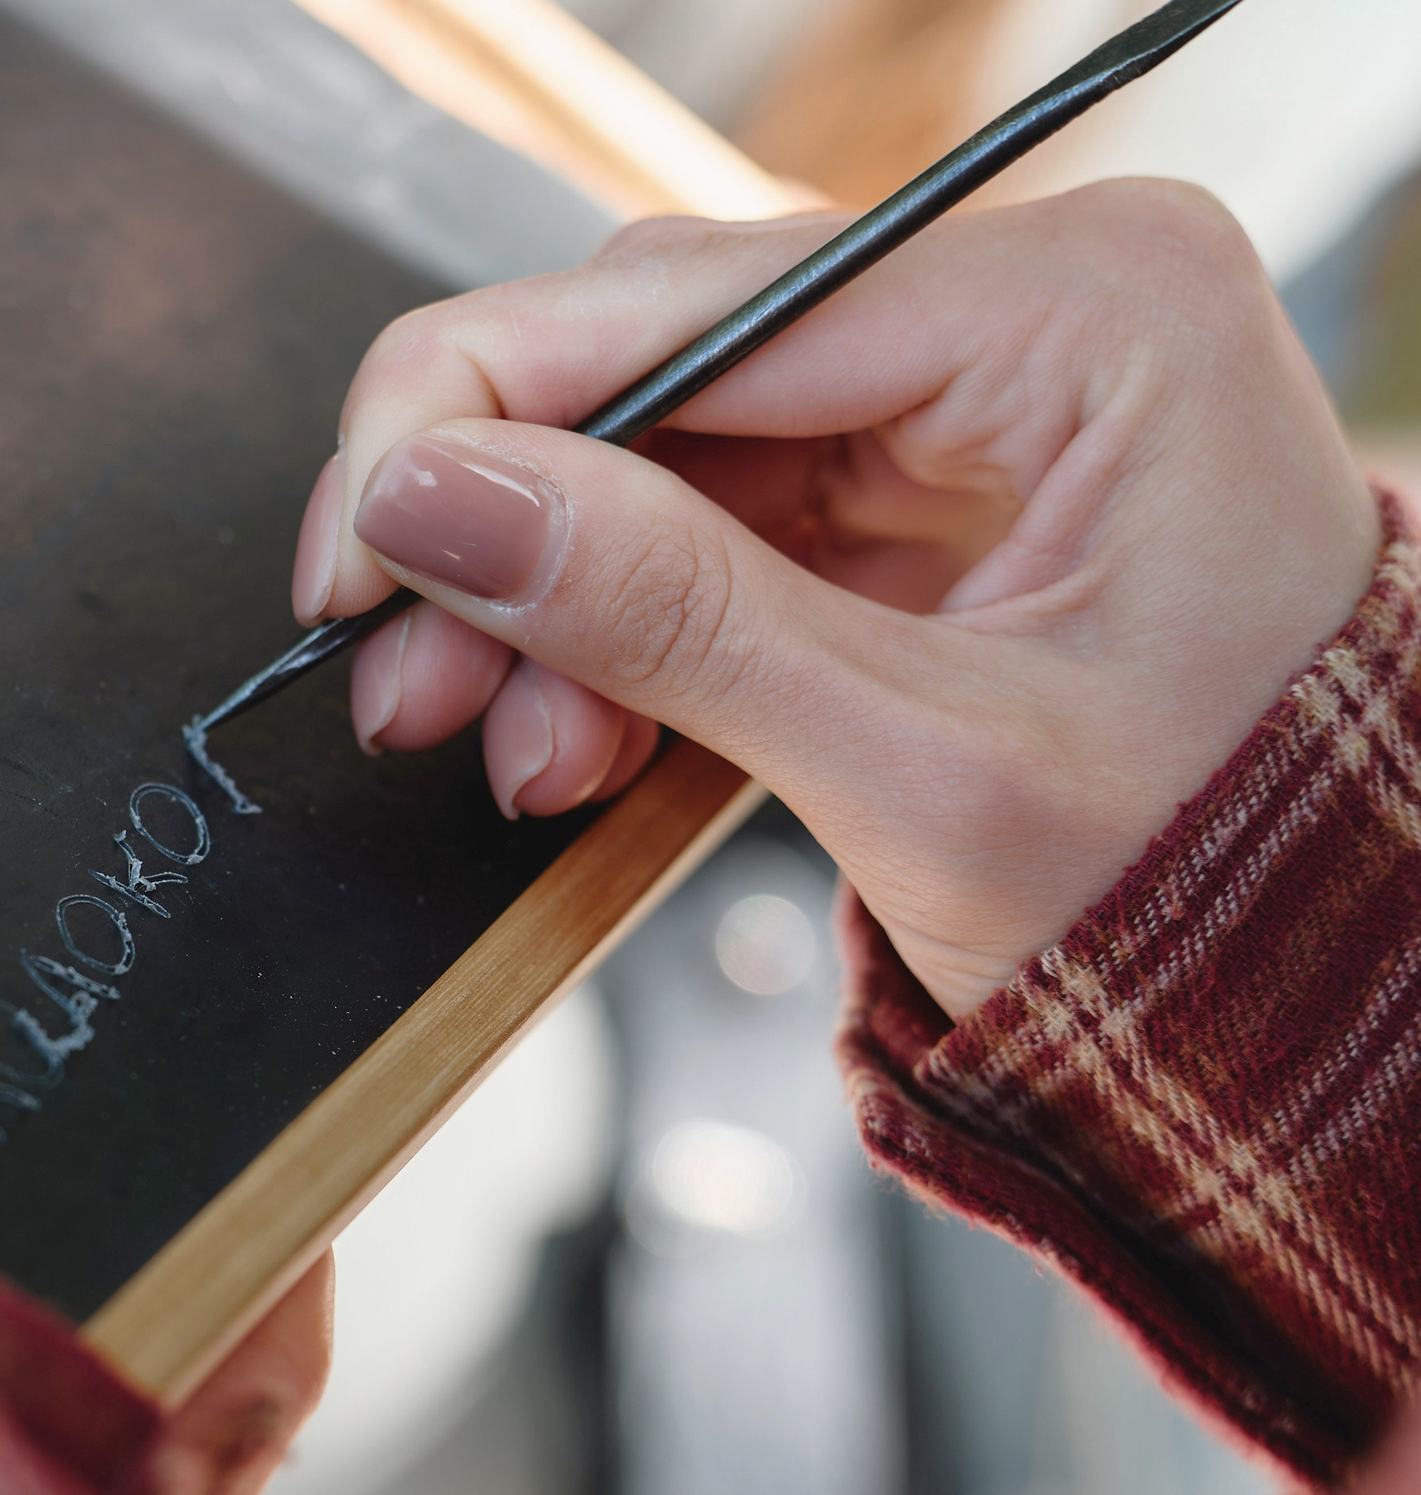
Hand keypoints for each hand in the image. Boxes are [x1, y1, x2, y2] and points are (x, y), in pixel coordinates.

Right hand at [295, 181, 1381, 1017]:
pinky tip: (573, 736)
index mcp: (1090, 311)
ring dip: (549, 598)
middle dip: (509, 527)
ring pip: (662, 451)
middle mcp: (1028, 312)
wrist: (1321, 1011)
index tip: (358, 539)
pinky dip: (624, 634)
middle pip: (659, 360)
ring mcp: (976, 398)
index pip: (698, 298)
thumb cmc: (1212, 902)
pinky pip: (715, 527)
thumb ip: (666, 616)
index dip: (482, 408)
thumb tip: (430, 497)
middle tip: (399, 669)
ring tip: (494, 742)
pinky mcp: (930, 490)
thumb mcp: (920, 769)